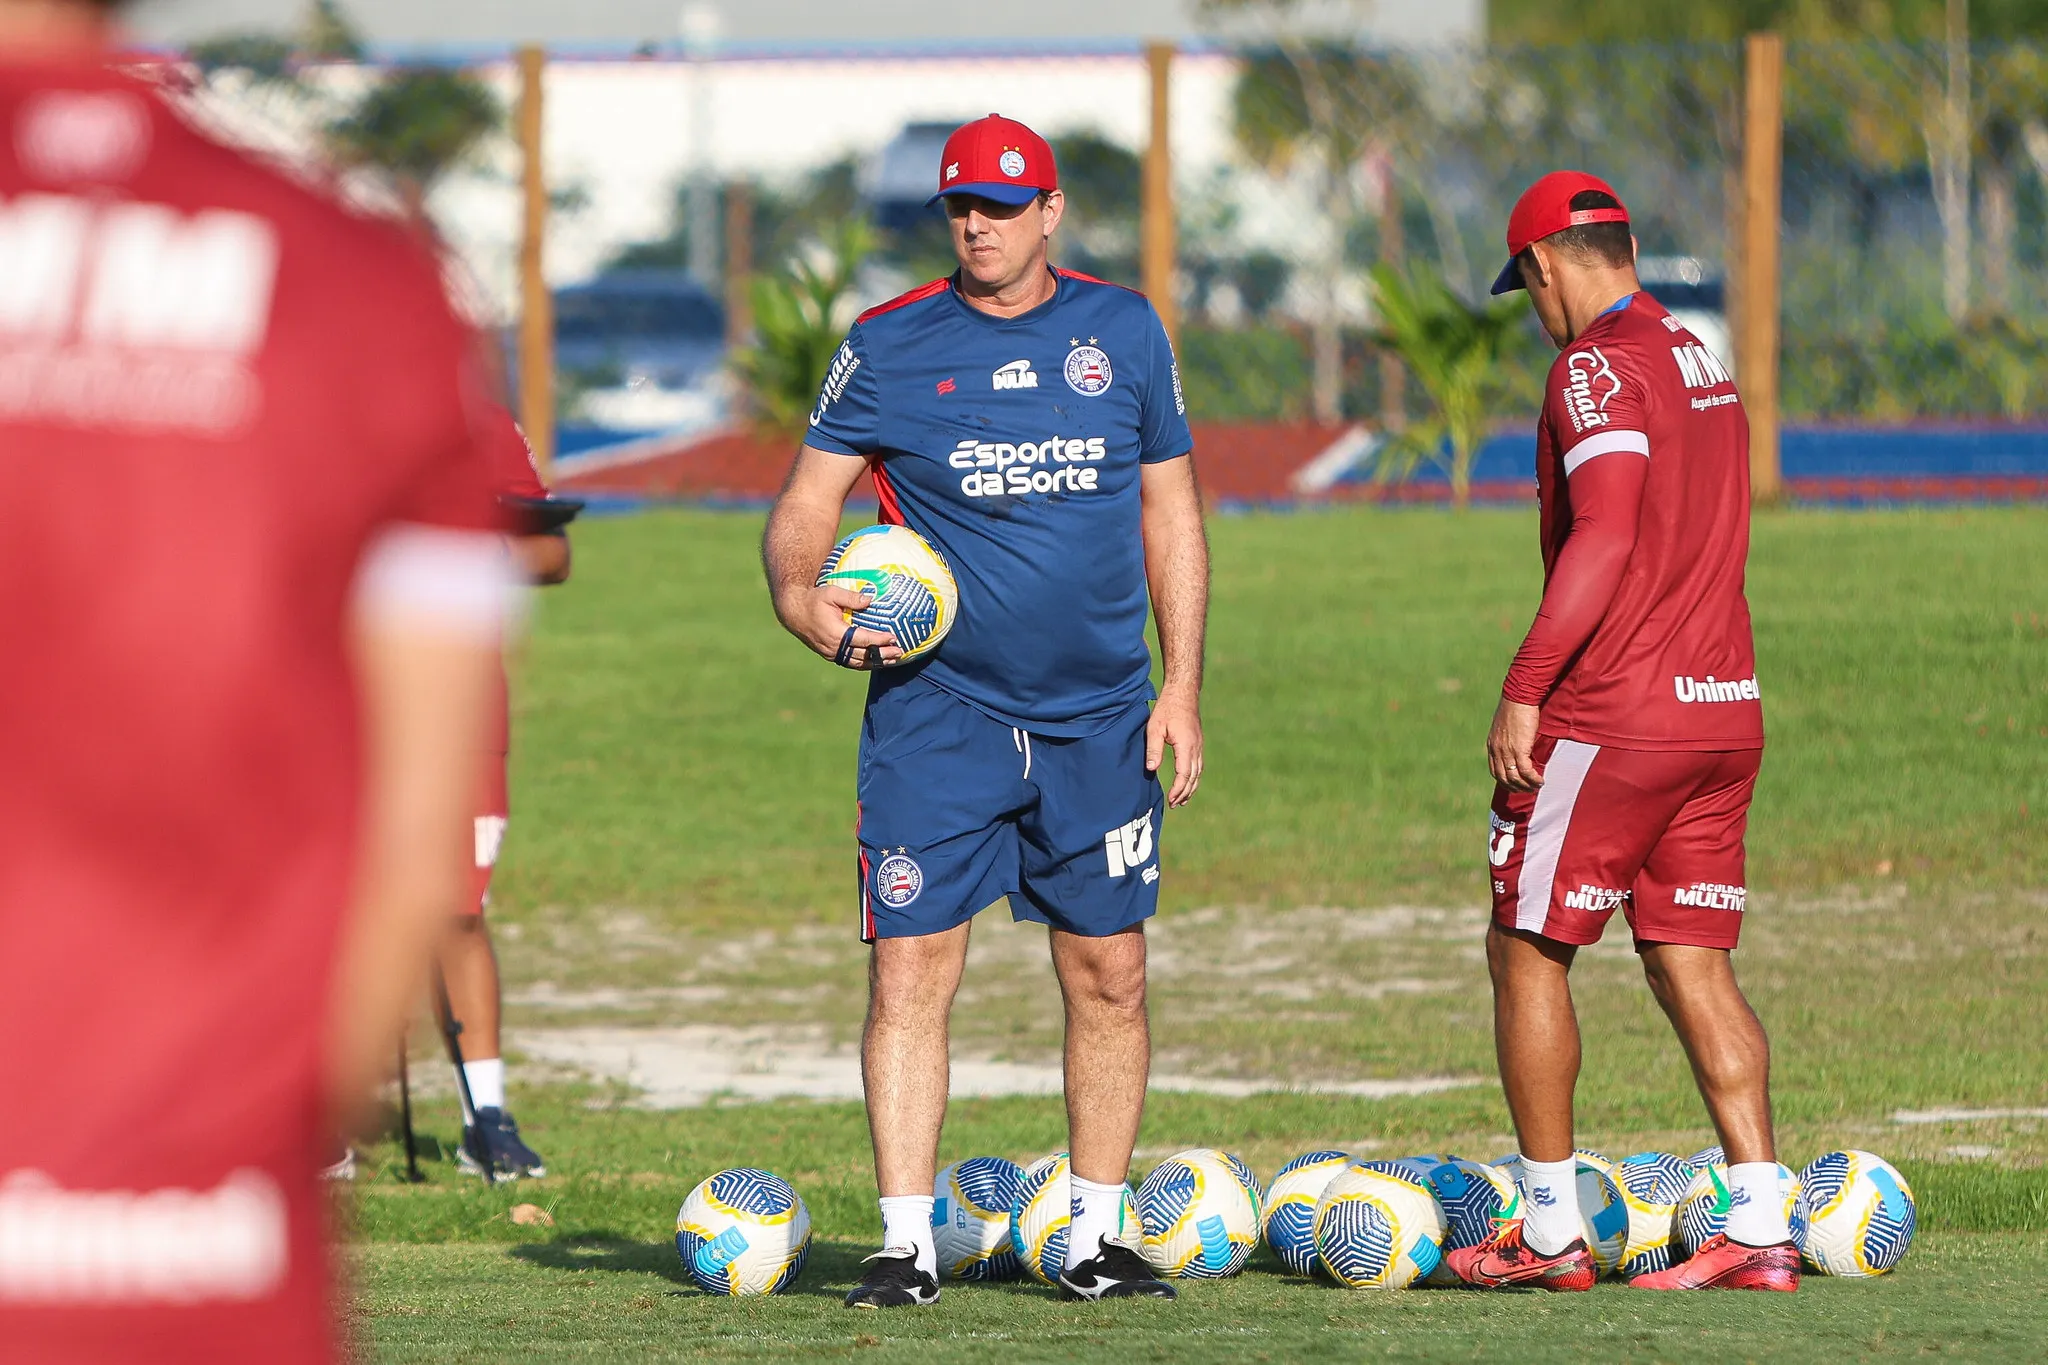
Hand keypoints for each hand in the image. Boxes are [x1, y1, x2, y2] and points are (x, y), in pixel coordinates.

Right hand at [781, 583, 901, 669]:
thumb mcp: (831, 593)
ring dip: (876, 663)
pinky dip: (865, 663)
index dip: (879, 640)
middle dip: (882, 655)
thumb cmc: (814, 599)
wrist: (794, 612)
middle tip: (899, 652)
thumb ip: (851, 597)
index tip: (893, 637)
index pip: (863, 640)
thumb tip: (871, 599)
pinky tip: (876, 661)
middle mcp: (834, 647)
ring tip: (892, 660)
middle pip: (863, 655)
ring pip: (857, 663)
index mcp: (836, 633)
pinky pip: (850, 663)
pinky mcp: (830, 655)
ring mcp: (831, 654)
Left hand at [1147, 688, 1202, 806]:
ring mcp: (1199, 746)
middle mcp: (1196, 748)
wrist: (1183, 693)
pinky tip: (1188, 782)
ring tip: (1182, 800)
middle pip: (1193, 777)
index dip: (1178, 789)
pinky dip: (1194, 777)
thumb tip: (1151, 769)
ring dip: (1191, 787)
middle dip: (1185, 793)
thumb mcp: (1155, 728)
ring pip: (1198, 772)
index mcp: (1186, 746)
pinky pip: (1198, 765)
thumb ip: (1153, 749)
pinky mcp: (1198, 743)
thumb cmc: (1167, 709)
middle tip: (1174, 805)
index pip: (1184, 774)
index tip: (1171, 800)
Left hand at [1487, 697, 1543, 792]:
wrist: (1519, 698)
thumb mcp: (1506, 725)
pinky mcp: (1519, 749)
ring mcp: (1507, 751)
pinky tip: (1540, 781)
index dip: (1504, 781)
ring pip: (1515, 778)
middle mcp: (1497, 750)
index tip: (1515, 786)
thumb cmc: (1515, 707)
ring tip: (1536, 786)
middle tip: (1528, 790)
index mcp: (1492, 745)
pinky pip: (1526, 771)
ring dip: (1526, 786)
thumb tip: (1516, 742)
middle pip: (1503, 778)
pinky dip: (1533, 779)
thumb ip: (1508, 737)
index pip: (1495, 771)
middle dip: (1516, 787)